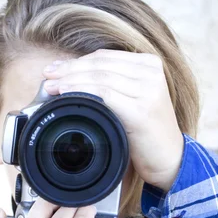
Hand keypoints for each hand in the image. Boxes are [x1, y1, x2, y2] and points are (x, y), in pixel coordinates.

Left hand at [42, 48, 183, 191]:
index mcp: (149, 64)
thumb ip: (114, 85)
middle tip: (47, 76)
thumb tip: (75, 77)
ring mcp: (148, 90)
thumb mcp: (134, 100)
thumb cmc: (147, 133)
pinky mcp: (141, 110)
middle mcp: (151, 72)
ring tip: (52, 87)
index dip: (76, 61)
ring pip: (100, 78)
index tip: (55, 69)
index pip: (105, 57)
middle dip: (69, 70)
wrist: (170, 159)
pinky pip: (105, 95)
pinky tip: (67, 95)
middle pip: (100, 65)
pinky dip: (82, 92)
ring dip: (71, 81)